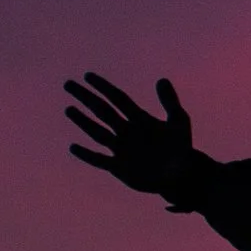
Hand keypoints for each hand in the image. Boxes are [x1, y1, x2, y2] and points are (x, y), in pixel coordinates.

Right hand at [64, 73, 195, 195]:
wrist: (183, 175)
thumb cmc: (182, 148)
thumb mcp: (179, 122)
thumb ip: (170, 101)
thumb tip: (162, 79)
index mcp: (140, 119)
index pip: (118, 99)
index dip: (103, 87)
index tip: (88, 76)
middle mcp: (127, 132)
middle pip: (102, 111)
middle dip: (86, 97)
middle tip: (68, 84)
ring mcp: (122, 149)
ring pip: (98, 133)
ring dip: (83, 121)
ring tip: (69, 109)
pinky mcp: (120, 168)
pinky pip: (100, 160)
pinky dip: (87, 155)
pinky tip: (73, 147)